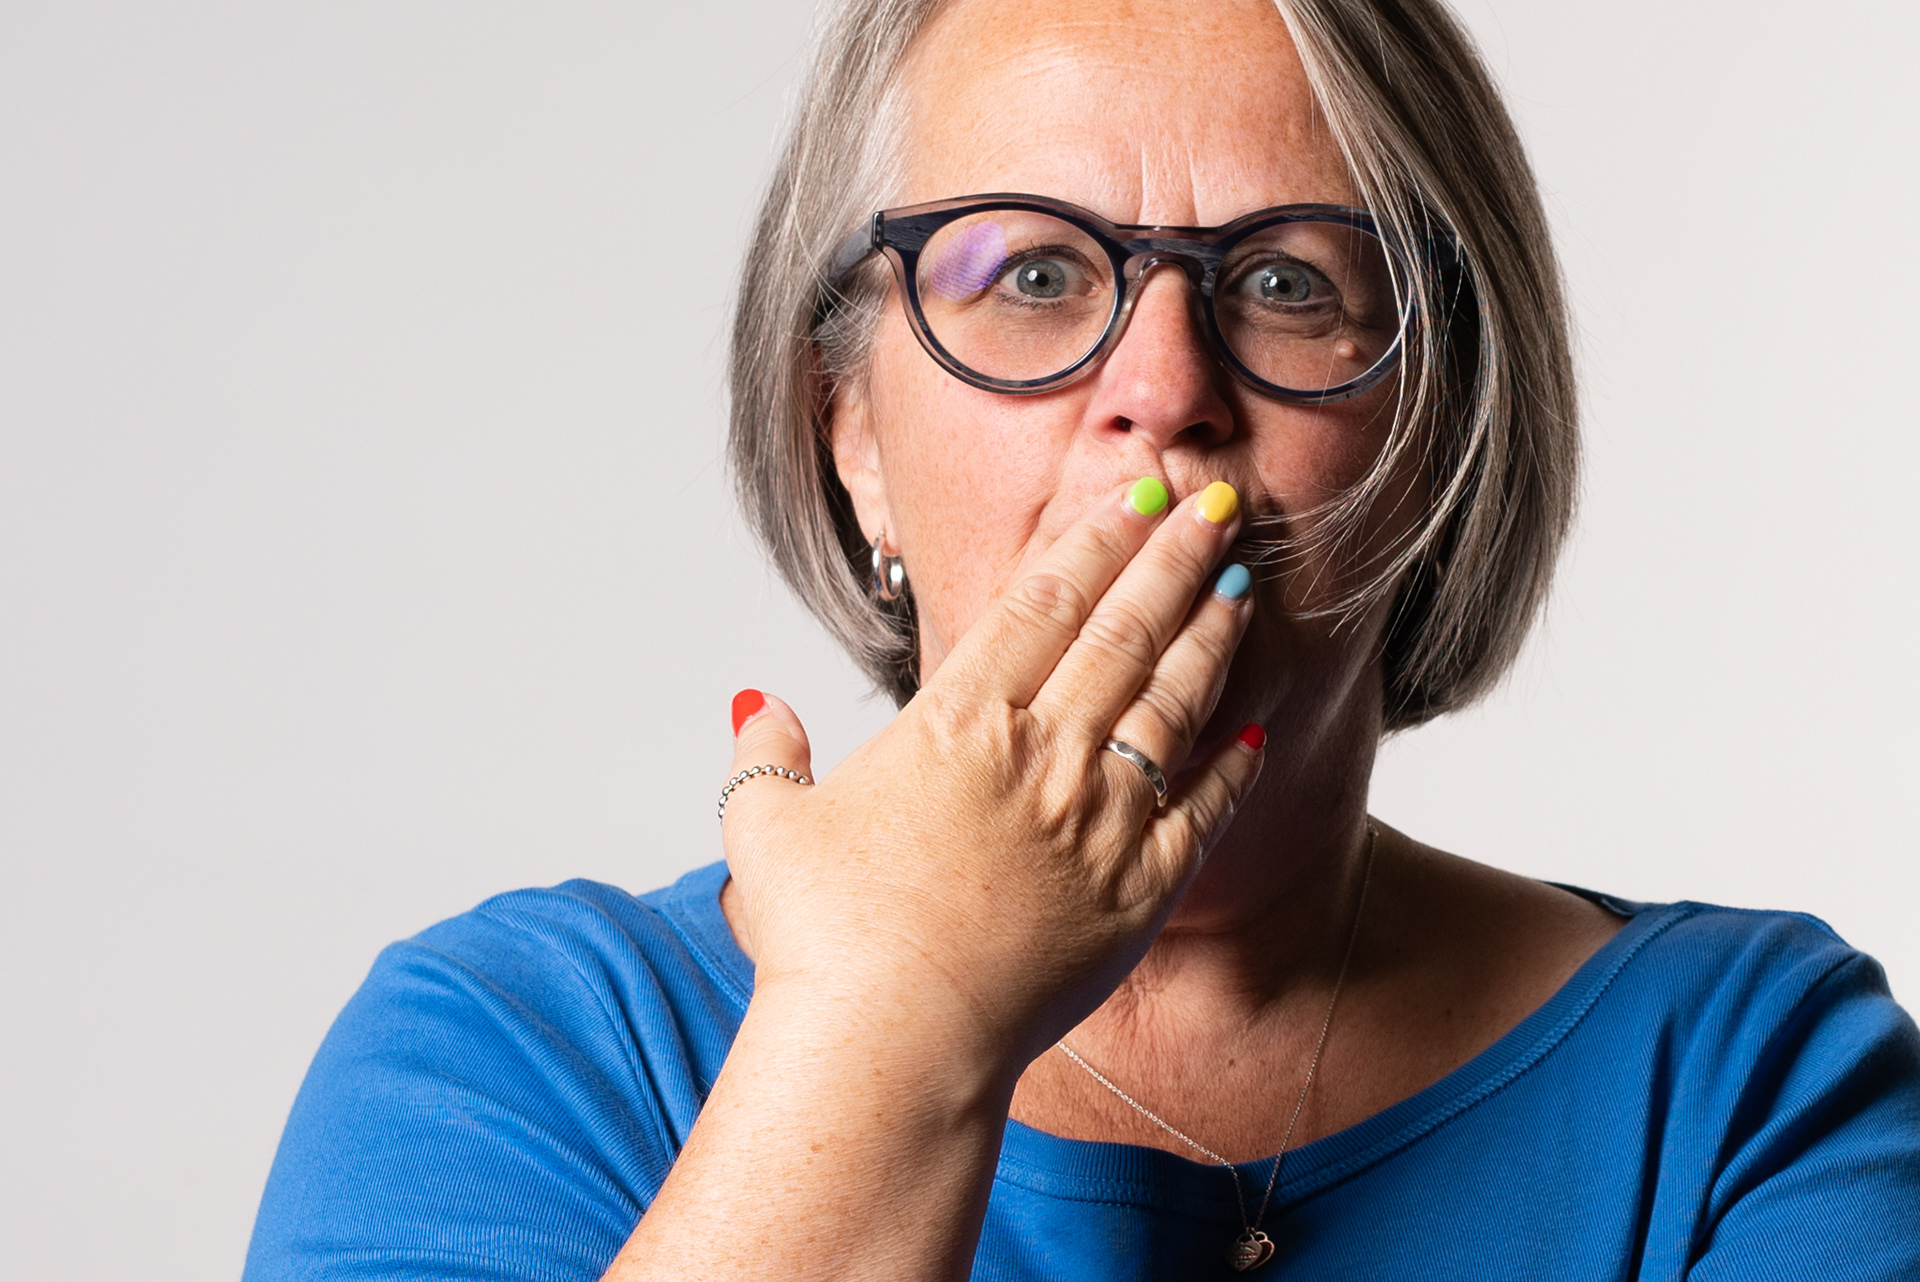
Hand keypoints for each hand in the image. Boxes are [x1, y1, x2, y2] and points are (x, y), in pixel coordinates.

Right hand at [720, 478, 1263, 1083]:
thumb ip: (765, 756)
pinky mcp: (1140, 890)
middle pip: (1124, 629)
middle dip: (1175, 557)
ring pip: (1172, 702)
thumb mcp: (767, 831)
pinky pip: (1203, 809)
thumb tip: (754, 704)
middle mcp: (1043, 755)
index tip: (1133, 498)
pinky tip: (1254, 726)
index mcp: (959, 723)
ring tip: (1242, 584)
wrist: (893, 1046)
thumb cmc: (825, 943)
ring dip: (1211, 636)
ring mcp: (1101, 820)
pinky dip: (1232, 764)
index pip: (1043, 603)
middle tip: (1216, 502)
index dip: (1093, 540)